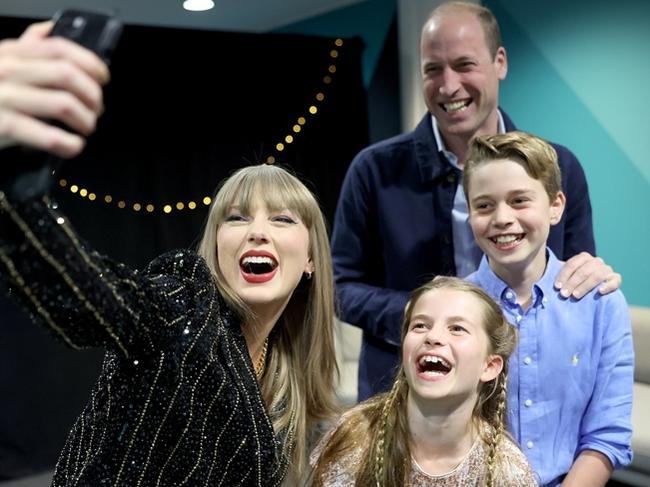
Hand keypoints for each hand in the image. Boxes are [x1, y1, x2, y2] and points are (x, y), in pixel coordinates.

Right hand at [0, 21, 108, 157]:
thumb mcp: (2, 61)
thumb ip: (27, 48)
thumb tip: (51, 29)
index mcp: (12, 53)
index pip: (60, 48)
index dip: (90, 63)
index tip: (103, 78)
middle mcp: (8, 71)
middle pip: (67, 75)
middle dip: (93, 95)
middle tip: (96, 109)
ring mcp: (5, 98)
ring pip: (64, 104)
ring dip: (86, 120)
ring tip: (86, 128)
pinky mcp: (4, 127)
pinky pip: (49, 136)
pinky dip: (71, 144)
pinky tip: (73, 146)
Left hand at [554, 252, 621, 298]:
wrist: (593, 289)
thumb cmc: (575, 283)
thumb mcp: (567, 277)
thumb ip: (559, 277)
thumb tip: (540, 283)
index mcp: (583, 257)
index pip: (572, 264)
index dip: (563, 275)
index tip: (557, 287)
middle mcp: (596, 261)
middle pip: (583, 270)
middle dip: (572, 283)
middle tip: (564, 294)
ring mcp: (607, 270)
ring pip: (597, 275)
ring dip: (585, 286)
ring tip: (576, 295)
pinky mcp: (615, 279)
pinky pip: (615, 280)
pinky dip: (607, 286)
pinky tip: (599, 292)